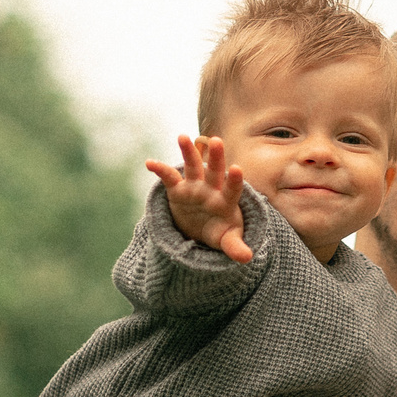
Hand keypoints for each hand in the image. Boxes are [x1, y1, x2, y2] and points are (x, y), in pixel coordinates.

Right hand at [145, 133, 252, 262]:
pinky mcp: (178, 189)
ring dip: (188, 151)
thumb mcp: (227, 240)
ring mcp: (194, 186)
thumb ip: (235, 247)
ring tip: (183, 137)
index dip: (234, 180)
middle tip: (216, 140)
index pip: (232, 189)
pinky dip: (159, 169)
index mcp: (226, 201)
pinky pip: (169, 176)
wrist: (203, 228)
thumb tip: (247, 259)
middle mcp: (211, 189)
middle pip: (215, 170)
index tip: (237, 168)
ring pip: (193, 166)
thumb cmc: (220, 231)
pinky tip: (149, 162)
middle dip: (215, 157)